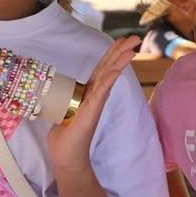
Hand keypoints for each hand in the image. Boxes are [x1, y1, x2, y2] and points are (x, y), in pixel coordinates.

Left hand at [46, 37, 137, 174]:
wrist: (67, 159)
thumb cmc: (65, 140)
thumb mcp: (64, 114)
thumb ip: (67, 103)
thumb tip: (61, 97)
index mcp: (88, 95)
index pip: (101, 70)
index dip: (110, 55)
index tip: (121, 41)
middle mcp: (94, 97)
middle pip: (108, 69)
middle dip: (120, 52)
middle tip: (134, 37)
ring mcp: (94, 104)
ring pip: (108, 77)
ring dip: (119, 61)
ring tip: (131, 48)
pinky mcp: (91, 113)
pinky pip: (101, 93)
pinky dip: (109, 80)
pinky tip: (116, 70)